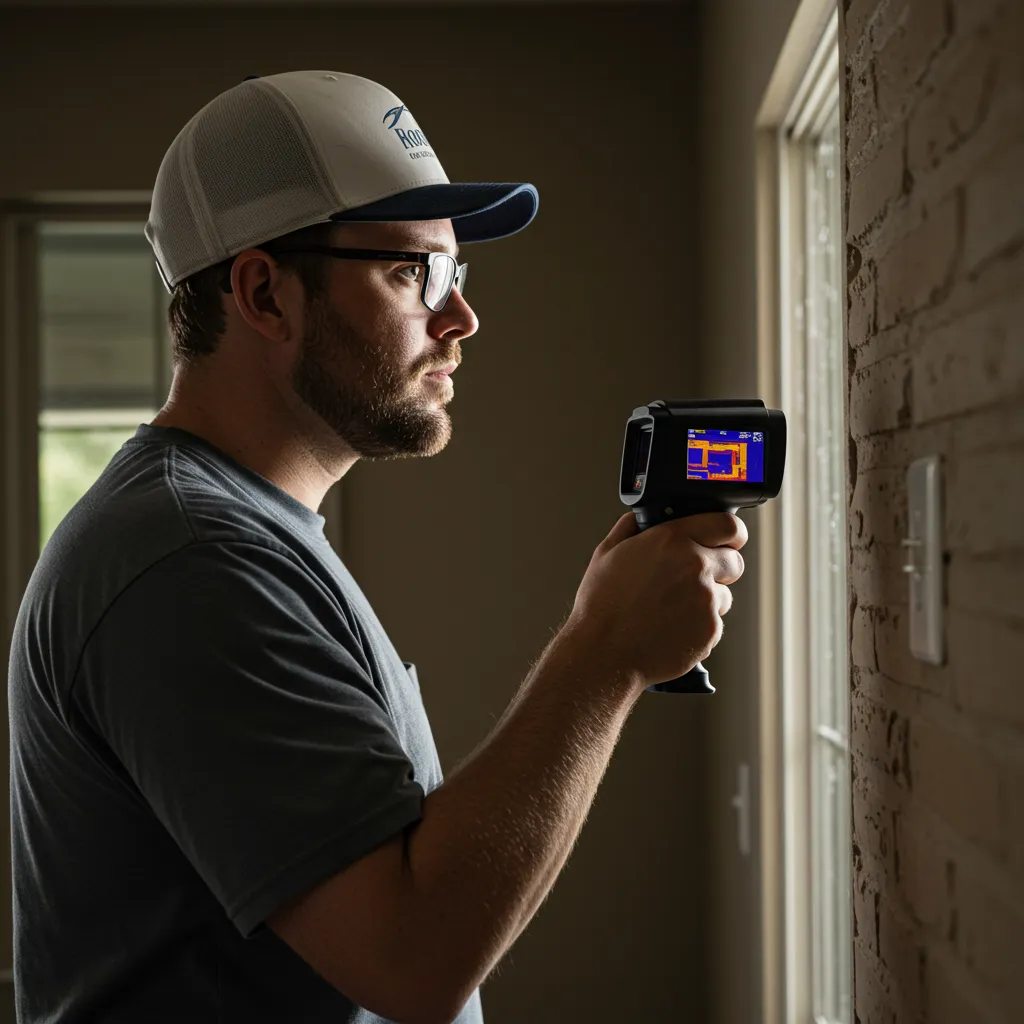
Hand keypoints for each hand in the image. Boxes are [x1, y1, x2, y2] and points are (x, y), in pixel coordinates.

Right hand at [565, 510, 746, 694]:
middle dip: (720, 568)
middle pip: (734, 560)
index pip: (727, 525)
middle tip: (694, 580)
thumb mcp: (607, 553)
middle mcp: (695, 565)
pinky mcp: (710, 629)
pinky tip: (671, 628)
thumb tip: (644, 517)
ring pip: (724, 595)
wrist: (604, 652)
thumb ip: (631, 527)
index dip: (731, 534)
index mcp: (671, 539)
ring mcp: (706, 599)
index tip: (728, 540)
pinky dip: (699, 626)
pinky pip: (715, 623)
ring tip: (671, 610)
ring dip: (707, 600)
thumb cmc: (601, 605)